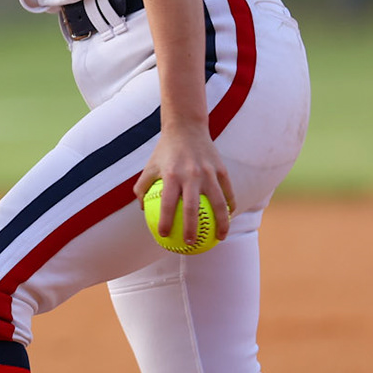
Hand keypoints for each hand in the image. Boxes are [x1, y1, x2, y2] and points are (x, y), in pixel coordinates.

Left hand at [133, 123, 236, 245]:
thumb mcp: (150, 165)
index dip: (166, 221)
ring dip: (221, 223)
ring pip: (218, 204)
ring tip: (220, 238)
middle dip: (193, 229)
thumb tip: (142, 210)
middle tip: (192, 244)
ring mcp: (208, 173)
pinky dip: (230, 206)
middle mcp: (191, 175)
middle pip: (194, 209)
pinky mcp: (221, 170)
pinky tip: (230, 217)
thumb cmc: (165, 150)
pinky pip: (228, 192)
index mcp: (172, 175)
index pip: (168, 204)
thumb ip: (142, 186)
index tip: (164, 236)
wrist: (186, 128)